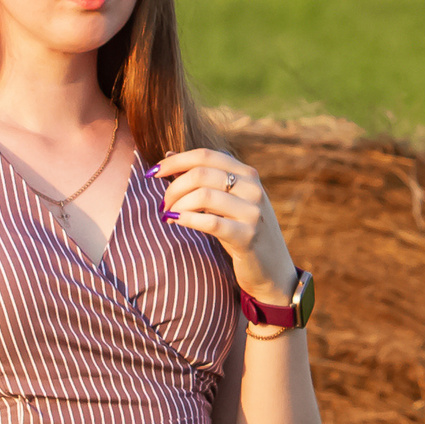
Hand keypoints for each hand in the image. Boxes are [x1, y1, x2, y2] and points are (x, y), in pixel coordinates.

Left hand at [155, 149, 297, 304]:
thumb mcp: (225, 201)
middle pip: (201, 173)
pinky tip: (176, 223)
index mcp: (248, 174)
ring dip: (178, 205)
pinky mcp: (248, 236)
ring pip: (203, 195)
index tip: (152, 172)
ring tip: (169, 216)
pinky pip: (210, 222)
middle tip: (163, 205)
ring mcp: (253, 212)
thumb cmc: (241, 232)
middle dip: (173, 187)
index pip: (206, 155)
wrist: (272, 270)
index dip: (175, 161)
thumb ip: (201, 178)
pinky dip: (187, 220)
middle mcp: (253, 188)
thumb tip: (169, 153)